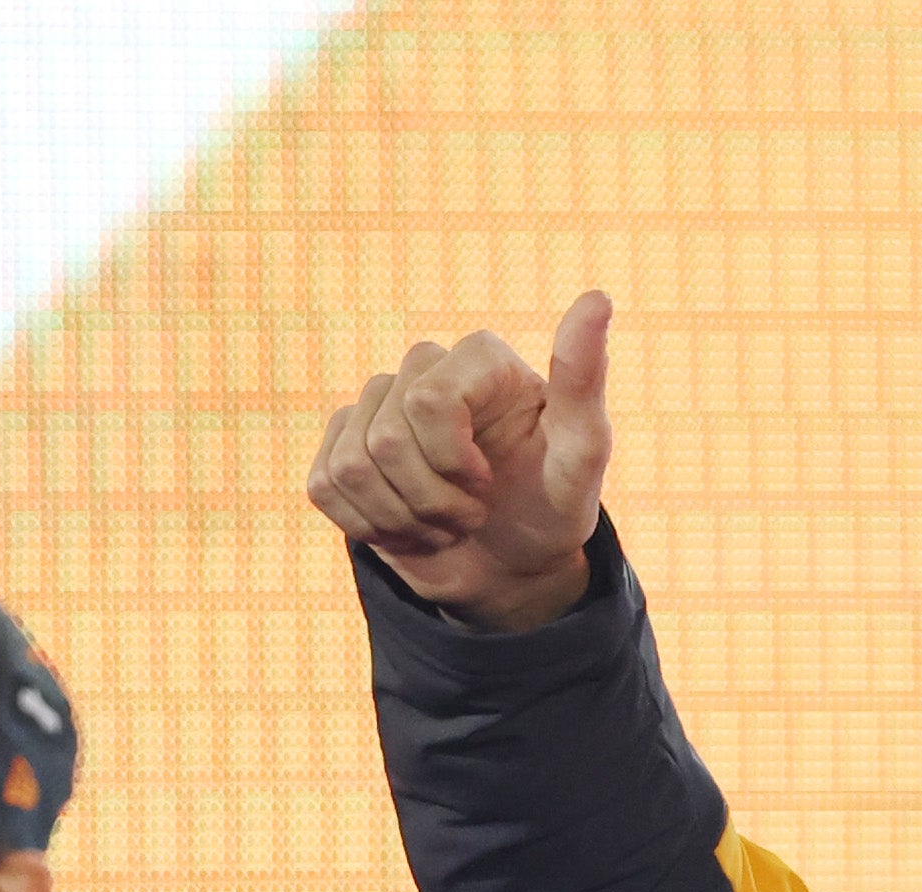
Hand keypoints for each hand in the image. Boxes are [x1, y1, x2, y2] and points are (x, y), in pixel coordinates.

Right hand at [305, 290, 613, 632]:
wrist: (513, 565)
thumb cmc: (552, 505)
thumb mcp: (582, 454)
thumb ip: (583, 378)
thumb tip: (598, 297)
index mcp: (478, 357)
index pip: (428, 401)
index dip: (453, 463)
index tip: (490, 484)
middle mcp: (423, 369)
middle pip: (387, 438)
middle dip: (430, 501)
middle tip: (470, 517)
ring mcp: (376, 407)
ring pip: (351, 465)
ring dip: (400, 517)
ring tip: (440, 524)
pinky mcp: (342, 446)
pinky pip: (324, 485)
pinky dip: (367, 525)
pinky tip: (405, 527)